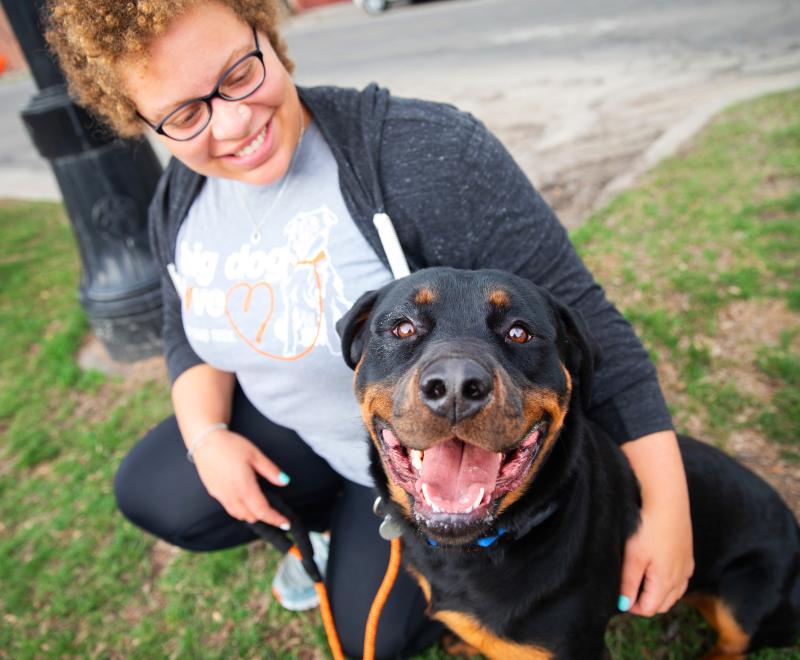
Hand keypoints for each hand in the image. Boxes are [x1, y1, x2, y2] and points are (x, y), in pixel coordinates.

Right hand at [191, 429, 290, 527]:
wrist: (205, 441)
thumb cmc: (231, 446)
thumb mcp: (255, 455)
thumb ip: (270, 470)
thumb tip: (285, 481)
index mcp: (244, 488)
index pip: (262, 511)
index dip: (275, 519)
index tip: (286, 523)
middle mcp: (232, 496)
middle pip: (251, 517)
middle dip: (265, 517)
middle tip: (275, 512)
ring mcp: (221, 496)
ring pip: (239, 515)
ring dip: (252, 515)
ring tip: (261, 507)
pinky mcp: (214, 493)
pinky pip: (230, 509)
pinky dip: (240, 510)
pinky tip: (245, 500)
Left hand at [619, 430, 693, 615]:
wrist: (667, 499)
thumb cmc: (648, 527)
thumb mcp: (633, 557)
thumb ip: (628, 583)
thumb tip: (624, 605)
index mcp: (666, 581)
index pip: (650, 608)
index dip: (632, 606)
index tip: (618, 596)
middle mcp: (680, 577)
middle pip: (663, 603)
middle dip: (645, 601)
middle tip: (626, 589)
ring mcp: (686, 565)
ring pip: (673, 591)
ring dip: (657, 591)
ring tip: (638, 579)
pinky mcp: (687, 552)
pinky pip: (680, 577)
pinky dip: (668, 579)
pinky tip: (656, 567)